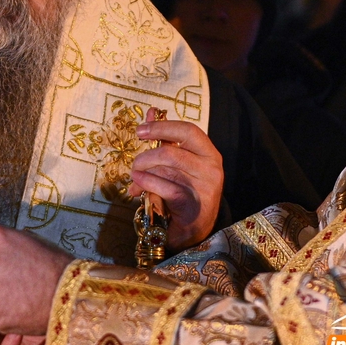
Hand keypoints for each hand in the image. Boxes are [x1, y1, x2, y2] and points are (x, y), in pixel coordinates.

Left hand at [128, 107, 222, 248]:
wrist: (194, 231)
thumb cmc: (185, 193)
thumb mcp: (179, 165)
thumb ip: (166, 140)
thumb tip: (150, 113)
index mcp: (209, 154)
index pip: (188, 130)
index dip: (162, 127)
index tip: (141, 130)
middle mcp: (211, 169)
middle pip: (170, 152)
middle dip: (145, 157)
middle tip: (135, 165)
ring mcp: (204, 187)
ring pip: (164, 169)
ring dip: (142, 173)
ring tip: (134, 179)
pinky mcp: (192, 204)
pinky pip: (162, 186)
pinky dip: (145, 183)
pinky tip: (137, 186)